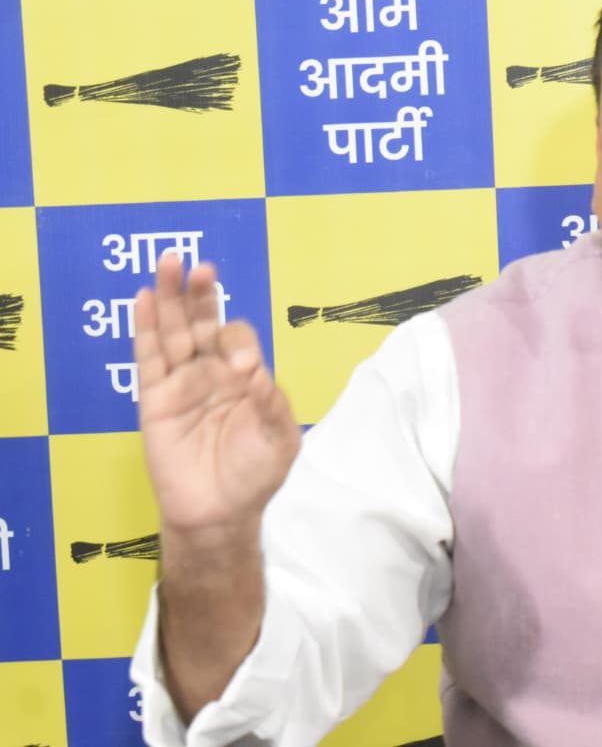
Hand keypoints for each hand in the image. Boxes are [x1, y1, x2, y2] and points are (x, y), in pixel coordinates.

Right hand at [134, 254, 299, 539]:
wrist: (219, 513)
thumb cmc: (255, 475)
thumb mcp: (280, 441)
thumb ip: (273, 407)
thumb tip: (258, 376)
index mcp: (247, 376)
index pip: (240, 341)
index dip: (240, 345)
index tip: (245, 370)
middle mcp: (213, 373)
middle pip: (204, 323)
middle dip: (202, 295)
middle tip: (201, 266)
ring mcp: (182, 384)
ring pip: (174, 333)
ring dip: (171, 298)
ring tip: (170, 262)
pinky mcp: (154, 400)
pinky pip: (149, 359)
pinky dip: (146, 328)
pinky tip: (147, 298)